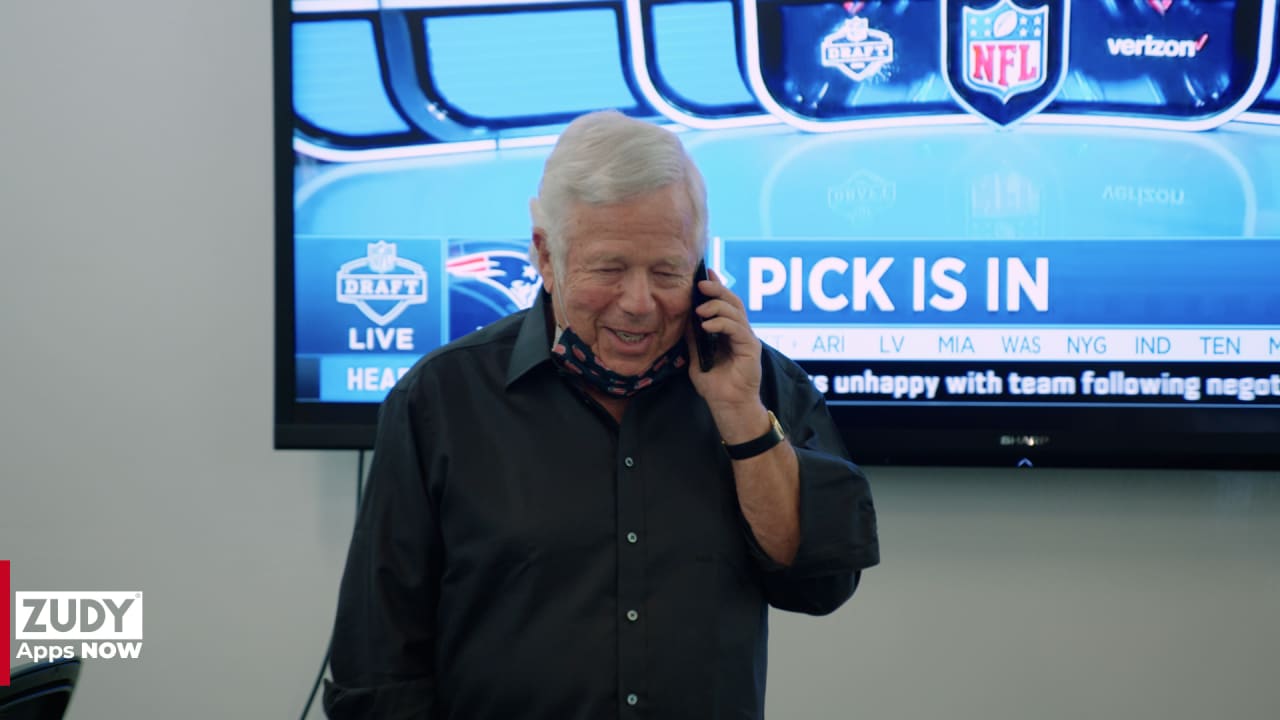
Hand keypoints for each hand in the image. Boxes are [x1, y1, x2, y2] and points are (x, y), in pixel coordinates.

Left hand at [686, 270, 770, 441]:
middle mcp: (741, 333)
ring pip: (736, 312)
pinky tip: (707, 325)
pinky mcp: (751, 349)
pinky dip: (721, 323)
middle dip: (717, 289)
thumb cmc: (715, 386)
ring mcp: (748, 340)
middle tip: (701, 283)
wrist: (727, 406)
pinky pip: (737, 329)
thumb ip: (694, 339)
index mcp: (730, 332)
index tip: (705, 273)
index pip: (726, 304)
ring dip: (716, 306)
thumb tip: (684, 319)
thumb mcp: (697, 358)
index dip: (717, 287)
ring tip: (699, 309)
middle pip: (733, 302)